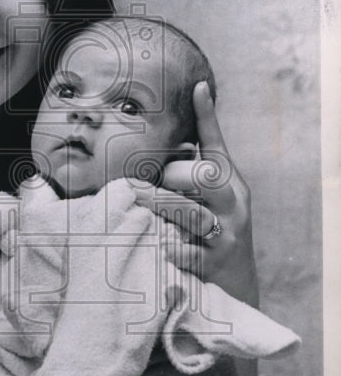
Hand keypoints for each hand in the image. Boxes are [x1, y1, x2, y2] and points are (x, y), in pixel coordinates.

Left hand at [135, 82, 258, 304]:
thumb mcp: (209, 199)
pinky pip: (186, 249)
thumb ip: (190, 171)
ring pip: (191, 212)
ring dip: (160, 208)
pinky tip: (152, 244)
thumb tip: (164, 138)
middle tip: (145, 185)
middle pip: (203, 176)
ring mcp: (227, 233)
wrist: (236, 288)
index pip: (217, 144)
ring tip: (139, 205)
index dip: (207, 115)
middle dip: (171, 177)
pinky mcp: (215, 263)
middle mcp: (233, 203)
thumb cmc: (209, 231)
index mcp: (229, 182)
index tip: (197, 87)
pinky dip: (166, 246)